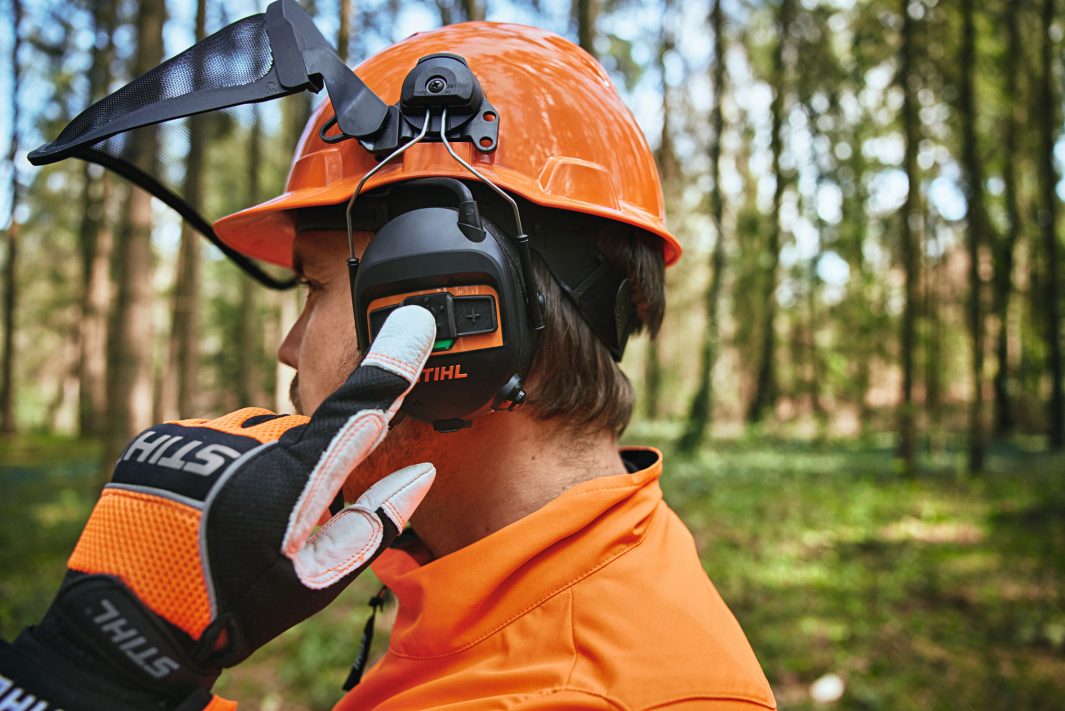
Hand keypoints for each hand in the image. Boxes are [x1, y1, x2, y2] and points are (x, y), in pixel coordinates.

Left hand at [0, 305, 436, 710]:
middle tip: (281, 519)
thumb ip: (378, 519)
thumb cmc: (242, 602)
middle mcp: (250, 441)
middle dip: (305, 464)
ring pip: (253, 433)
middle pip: (302, 431)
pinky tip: (196, 507)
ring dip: (256, 463)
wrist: (135, 624)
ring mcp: (201, 435)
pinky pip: (209, 439)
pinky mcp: (162, 438)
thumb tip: (421, 472)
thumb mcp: (321, 576)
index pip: (359, 405)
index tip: (411, 317)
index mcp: (298, 475)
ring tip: (231, 517)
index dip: (391, 362)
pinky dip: (213, 465)